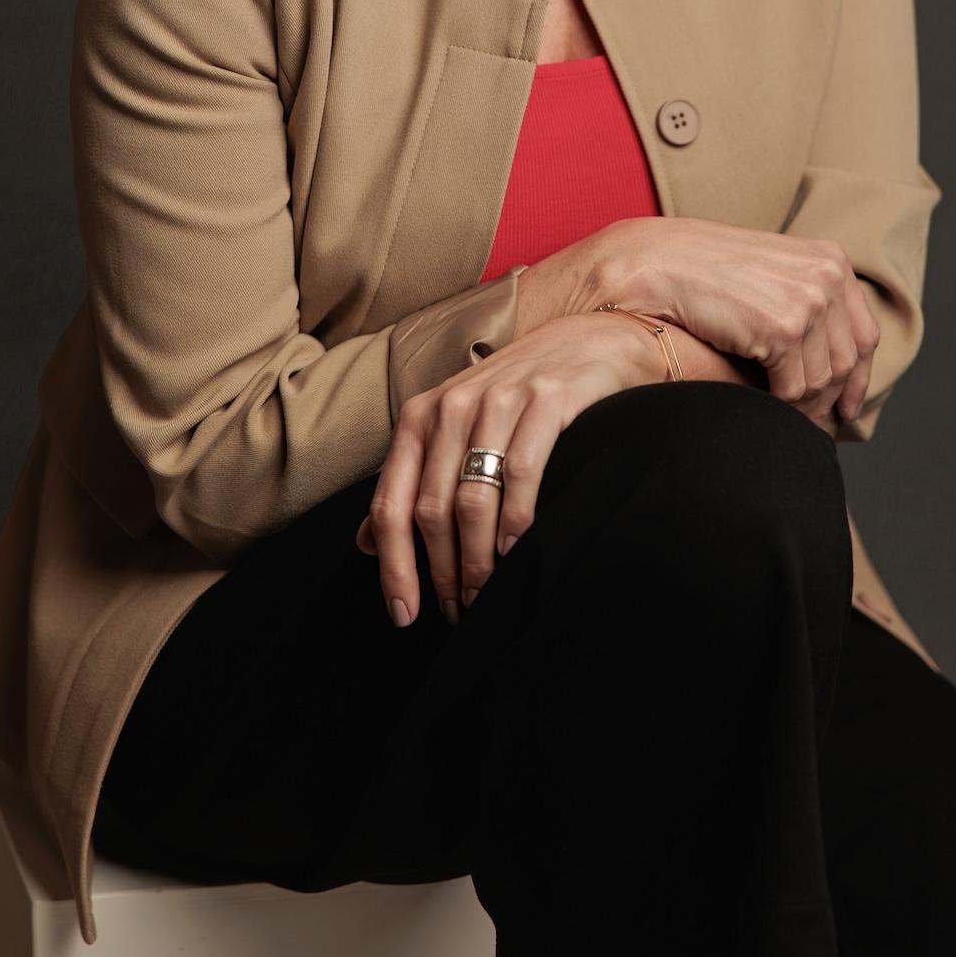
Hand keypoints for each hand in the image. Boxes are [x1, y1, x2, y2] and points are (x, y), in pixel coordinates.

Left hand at [355, 309, 660, 626]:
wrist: (590, 340)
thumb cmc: (518, 396)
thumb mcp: (456, 430)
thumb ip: (412, 480)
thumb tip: (365, 543)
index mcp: (419, 417)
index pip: (391, 503)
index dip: (394, 566)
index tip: (404, 615)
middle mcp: (452, 406)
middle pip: (431, 510)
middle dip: (442, 573)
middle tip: (461, 610)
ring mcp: (499, 400)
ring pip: (472, 499)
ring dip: (478, 559)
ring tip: (490, 592)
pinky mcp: (546, 399)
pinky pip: (522, 473)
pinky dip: (518, 521)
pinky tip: (520, 549)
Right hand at [591, 217, 879, 426]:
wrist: (658, 264)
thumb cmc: (704, 270)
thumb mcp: (770, 272)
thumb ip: (803, 298)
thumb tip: (825, 352)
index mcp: (831, 260)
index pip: (864, 333)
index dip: (859, 377)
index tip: (849, 405)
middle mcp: (827, 277)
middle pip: (847, 360)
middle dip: (832, 398)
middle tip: (818, 424)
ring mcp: (808, 301)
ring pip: (821, 379)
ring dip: (804, 406)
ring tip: (788, 419)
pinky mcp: (783, 328)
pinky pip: (794, 388)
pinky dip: (783, 406)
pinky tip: (768, 409)